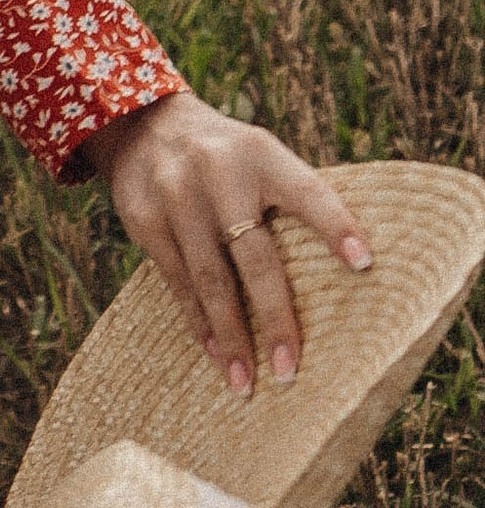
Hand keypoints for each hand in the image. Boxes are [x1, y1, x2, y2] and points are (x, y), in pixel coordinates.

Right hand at [84, 89, 371, 395]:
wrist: (144, 124)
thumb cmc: (228, 159)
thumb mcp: (261, 159)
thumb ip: (291, 202)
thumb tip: (347, 275)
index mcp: (261, 155)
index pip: (306, 192)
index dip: (335, 225)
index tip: (364, 264)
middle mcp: (217, 172)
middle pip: (254, 255)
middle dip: (273, 317)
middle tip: (289, 370)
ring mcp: (175, 194)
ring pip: (209, 278)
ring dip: (230, 336)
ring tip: (247, 383)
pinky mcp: (143, 217)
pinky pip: (176, 281)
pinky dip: (198, 322)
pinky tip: (215, 353)